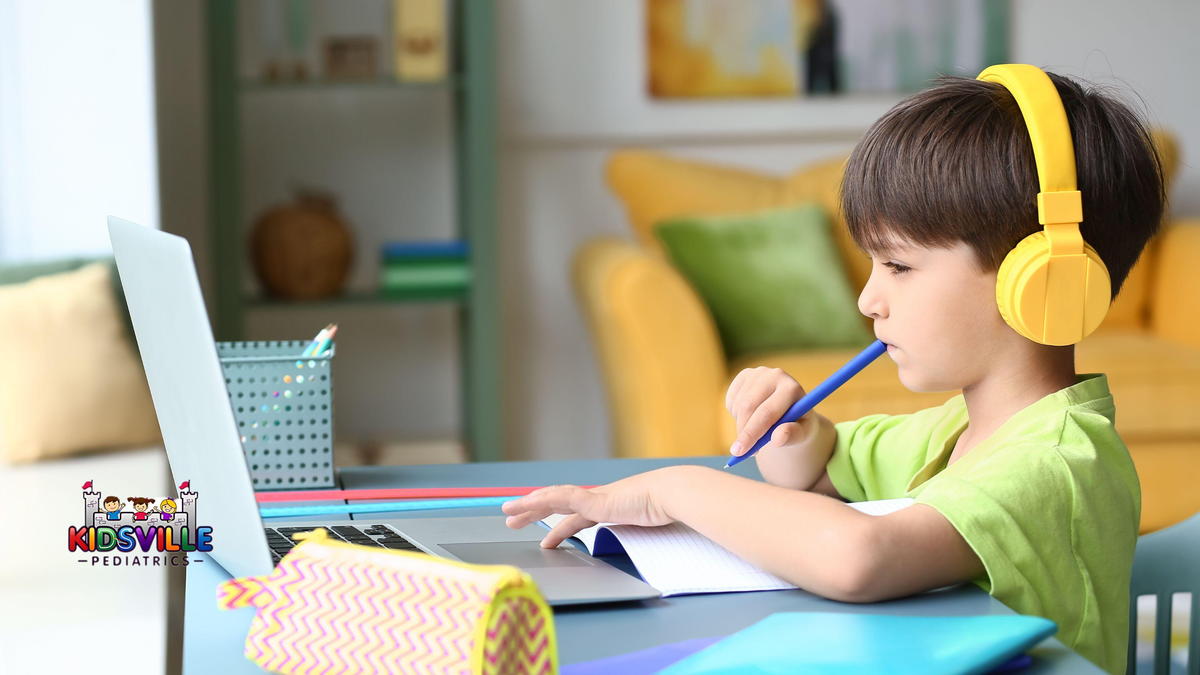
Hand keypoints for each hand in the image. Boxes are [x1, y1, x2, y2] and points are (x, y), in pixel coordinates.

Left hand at [501, 468, 680, 547]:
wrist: (675, 494)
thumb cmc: (667, 508)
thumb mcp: (646, 523)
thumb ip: (636, 528)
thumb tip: (640, 540)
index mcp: (607, 506)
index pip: (574, 514)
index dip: (556, 524)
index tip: (544, 535)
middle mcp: (597, 499)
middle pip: (556, 503)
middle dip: (533, 511)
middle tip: (511, 518)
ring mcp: (596, 497)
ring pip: (553, 498)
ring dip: (530, 504)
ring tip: (510, 511)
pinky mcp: (597, 500)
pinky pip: (565, 497)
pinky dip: (547, 499)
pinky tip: (532, 501)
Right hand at [725, 367, 816, 457]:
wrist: (791, 411)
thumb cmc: (798, 425)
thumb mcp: (801, 434)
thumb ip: (792, 436)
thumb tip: (778, 438)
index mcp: (792, 388)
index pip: (767, 412)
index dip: (752, 433)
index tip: (740, 452)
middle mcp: (775, 375)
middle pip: (748, 407)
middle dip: (742, 432)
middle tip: (739, 452)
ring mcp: (759, 373)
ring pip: (738, 405)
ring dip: (740, 425)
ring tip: (756, 432)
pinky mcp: (745, 375)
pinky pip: (731, 400)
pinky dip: (735, 415)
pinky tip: (750, 417)